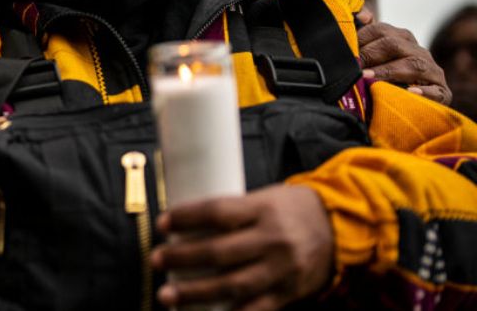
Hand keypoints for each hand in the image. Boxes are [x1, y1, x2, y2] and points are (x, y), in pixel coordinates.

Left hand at [151, 185, 333, 310]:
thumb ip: (232, 213)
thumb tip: (183, 222)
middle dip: (182, 258)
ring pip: (233, 286)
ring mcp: (282, 269)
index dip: (186, 218)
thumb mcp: (264, 198)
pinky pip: (256, 310)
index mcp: (263, 209)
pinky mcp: (288, 292)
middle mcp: (273, 240)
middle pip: (219, 251)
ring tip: (167, 297)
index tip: (162, 223)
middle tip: (156, 260)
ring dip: (195, 293)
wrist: (342, 226)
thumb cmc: (290, 208)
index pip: (217, 212)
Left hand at [355, 10, 450, 104]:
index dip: (360, 38)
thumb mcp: (374, 56)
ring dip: (388, 71)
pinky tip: (410, 92)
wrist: (408, 105)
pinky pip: (436, 91)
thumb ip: (365, 34)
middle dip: (370, 54)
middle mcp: (419, 52)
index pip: (380, 30)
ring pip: (413, 65)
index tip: (345, 50)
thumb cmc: (385, 77)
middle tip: (353, 66)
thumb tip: (362, 15)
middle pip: (394, 44)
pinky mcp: (442, 93)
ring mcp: (432, 72)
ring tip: (367, 78)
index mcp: (402, 39)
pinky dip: (424, 92)